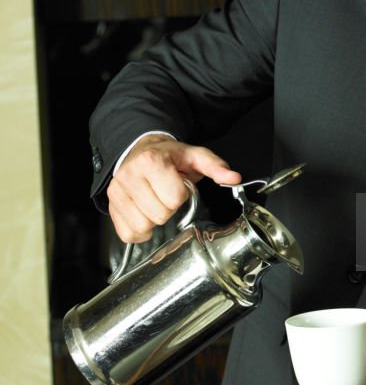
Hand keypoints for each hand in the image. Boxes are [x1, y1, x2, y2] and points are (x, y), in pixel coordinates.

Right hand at [106, 134, 241, 242]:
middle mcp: (130, 176)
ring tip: (155, 202)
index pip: (174, 198)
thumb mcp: (195, 156)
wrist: (141, 150)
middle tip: (165, 194)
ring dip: (154, 220)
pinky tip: (145, 214)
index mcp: (152, 162)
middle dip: (168, 208)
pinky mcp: (111, 206)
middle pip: (159, 215)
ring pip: (143, 226)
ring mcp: (117, 192)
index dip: (181, 195)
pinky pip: (127, 234)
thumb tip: (234, 178)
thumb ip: (215, 167)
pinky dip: (139, 230)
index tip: (178, 186)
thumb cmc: (170, 157)